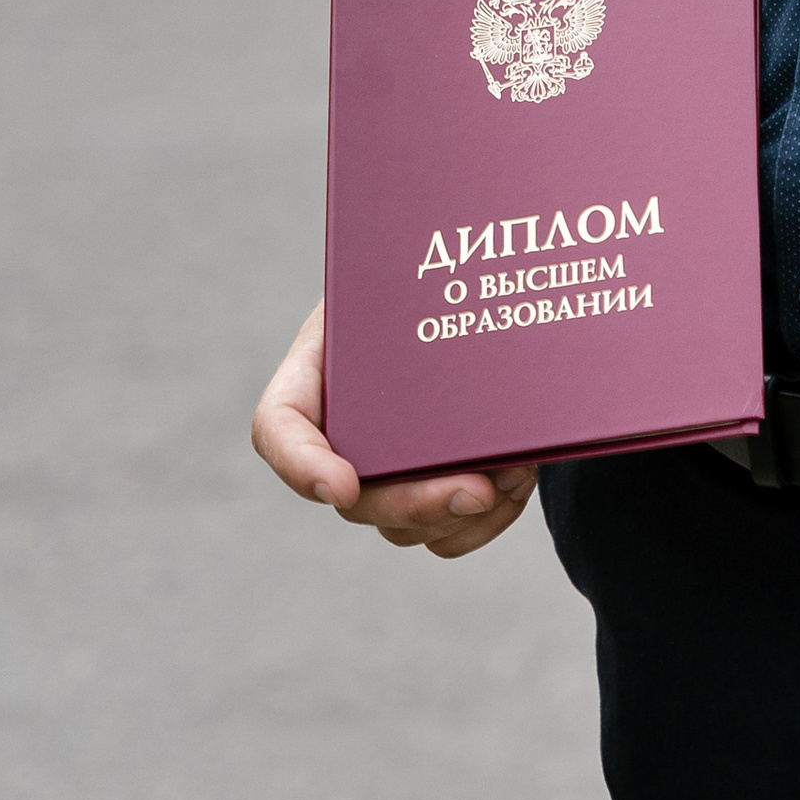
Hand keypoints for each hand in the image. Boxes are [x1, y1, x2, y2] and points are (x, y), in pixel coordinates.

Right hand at [250, 302, 537, 558]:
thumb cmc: (415, 277)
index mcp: (312, 378)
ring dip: (464, 513)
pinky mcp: (433, 490)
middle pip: (357, 500)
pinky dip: (488, 521)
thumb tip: (444, 277)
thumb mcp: (394, 264)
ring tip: (517, 468)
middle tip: (477, 490)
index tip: (344, 484)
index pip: (279, 430)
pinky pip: (449, 535)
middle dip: (417, 504)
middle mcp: (340, 439)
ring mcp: (385, 473)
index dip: (302, 465)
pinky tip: (520, 480)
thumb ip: (400, 280)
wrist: (458, 296)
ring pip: (406, 528)